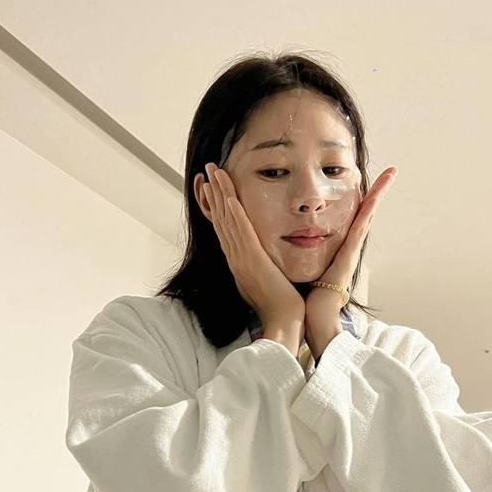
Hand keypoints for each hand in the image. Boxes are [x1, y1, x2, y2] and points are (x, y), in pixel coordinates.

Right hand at [202, 162, 305, 326]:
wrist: (283, 322)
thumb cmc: (280, 305)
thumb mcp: (267, 280)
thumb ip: (262, 266)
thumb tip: (262, 258)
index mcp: (238, 262)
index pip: (224, 228)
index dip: (216, 206)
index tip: (212, 186)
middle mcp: (235, 258)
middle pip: (221, 219)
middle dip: (214, 193)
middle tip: (208, 170)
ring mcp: (242, 259)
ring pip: (228, 221)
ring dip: (221, 195)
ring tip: (215, 173)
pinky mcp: (253, 261)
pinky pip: (242, 234)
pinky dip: (236, 215)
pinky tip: (231, 198)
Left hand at [305, 166, 397, 322]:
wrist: (314, 317)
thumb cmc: (307, 297)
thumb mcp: (304, 268)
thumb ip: (301, 255)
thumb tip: (289, 245)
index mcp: (337, 248)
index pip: (350, 218)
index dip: (358, 200)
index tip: (360, 180)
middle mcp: (348, 246)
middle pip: (364, 212)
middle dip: (377, 192)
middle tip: (391, 172)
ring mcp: (352, 249)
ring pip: (367, 214)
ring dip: (380, 193)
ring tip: (392, 173)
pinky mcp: (350, 253)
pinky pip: (361, 226)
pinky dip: (371, 209)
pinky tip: (377, 193)